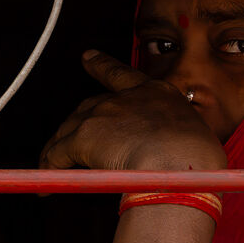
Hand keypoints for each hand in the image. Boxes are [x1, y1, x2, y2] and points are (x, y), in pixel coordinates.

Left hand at [39, 50, 227, 172]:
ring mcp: (104, 113)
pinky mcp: (85, 135)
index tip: (87, 57)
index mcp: (158, 94)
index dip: (102, 66)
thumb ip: (174, 144)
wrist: (182, 165)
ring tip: (52, 168)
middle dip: (77, 124)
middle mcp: (128, 98)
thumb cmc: (198, 164)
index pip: (122, 76)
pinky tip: (44, 185)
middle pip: (91, 107)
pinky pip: (58, 153)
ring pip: (70, 130)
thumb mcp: (193, 142)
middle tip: (64, 141)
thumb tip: (169, 165)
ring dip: (60, 149)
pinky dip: (50, 167)